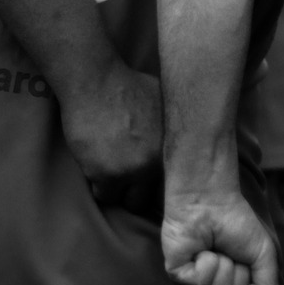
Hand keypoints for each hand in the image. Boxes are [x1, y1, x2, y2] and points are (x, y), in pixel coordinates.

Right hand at [61, 64, 163, 192]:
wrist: (97, 82)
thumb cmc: (130, 85)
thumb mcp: (165, 102)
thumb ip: (173, 128)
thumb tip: (186, 139)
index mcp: (174, 147)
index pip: (175, 184)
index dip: (161, 185)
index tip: (152, 184)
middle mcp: (157, 162)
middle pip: (151, 198)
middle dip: (140, 191)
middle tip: (129, 180)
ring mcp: (132, 170)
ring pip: (128, 201)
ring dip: (119, 190)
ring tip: (111, 170)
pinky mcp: (106, 175)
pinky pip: (105, 196)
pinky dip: (99, 186)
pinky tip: (97, 167)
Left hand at [162, 189, 280, 284]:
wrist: (212, 200)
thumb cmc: (237, 222)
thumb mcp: (264, 254)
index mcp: (231, 280)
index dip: (250, 280)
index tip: (246, 257)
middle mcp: (212, 283)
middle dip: (237, 274)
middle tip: (231, 251)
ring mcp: (194, 279)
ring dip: (224, 266)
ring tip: (216, 248)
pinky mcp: (178, 273)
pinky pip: (200, 282)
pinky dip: (207, 262)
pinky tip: (202, 249)